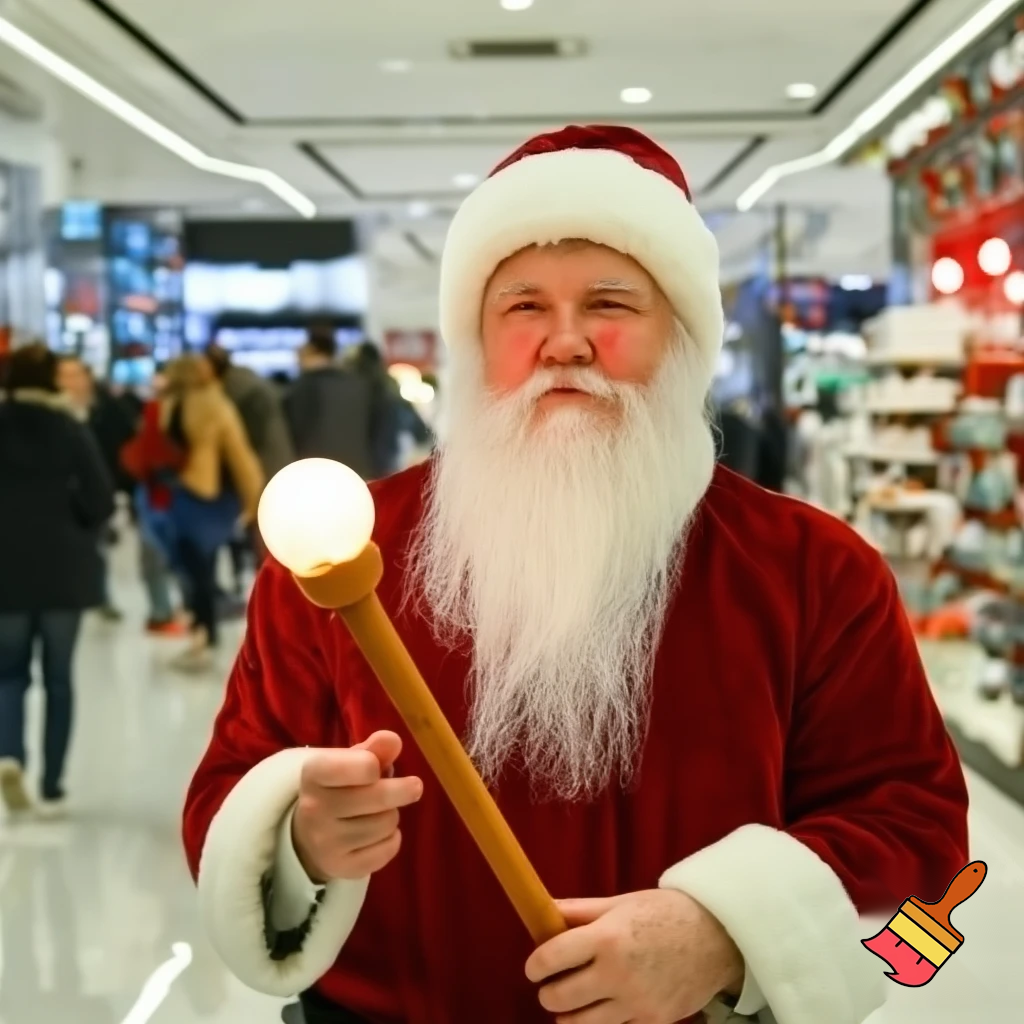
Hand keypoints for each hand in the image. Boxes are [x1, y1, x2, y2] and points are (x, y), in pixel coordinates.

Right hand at [292, 731, 422, 883]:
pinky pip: (388, 848)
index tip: (376, 767)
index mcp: (314, 774)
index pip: (361, 765)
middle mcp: (315, 809)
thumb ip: (374, 749)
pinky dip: (392, 839)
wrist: (308, 835)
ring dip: (392, 814)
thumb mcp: (350, 762)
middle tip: (414, 786)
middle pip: (381, 796)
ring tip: (381, 812)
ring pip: (387, 823)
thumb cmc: (337, 788)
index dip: (375, 764)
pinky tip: (378, 834)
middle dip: (402, 790)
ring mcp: (326, 843)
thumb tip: (394, 741)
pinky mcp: (342, 868)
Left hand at [525, 889, 742, 1023]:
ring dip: (569, 1015)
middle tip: (552, 984)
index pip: (552, 958)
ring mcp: (636, 1004)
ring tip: (572, 1002)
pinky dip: (603, 1022)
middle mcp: (618, 974)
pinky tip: (604, 1008)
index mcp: (607, 938)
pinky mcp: (653, 1022)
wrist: (716, 937)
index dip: (535, 965)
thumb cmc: (665, 913)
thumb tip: (544, 911)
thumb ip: (580, 911)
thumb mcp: (620, 903)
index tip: (534, 967)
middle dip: (549, 992)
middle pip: (560, 998)